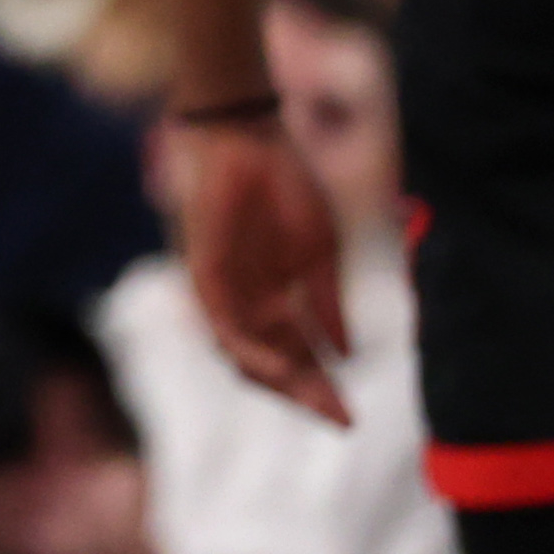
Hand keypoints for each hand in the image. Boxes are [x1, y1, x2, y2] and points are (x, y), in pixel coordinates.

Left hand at [173, 113, 353, 424]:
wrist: (248, 133)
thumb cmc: (286, 181)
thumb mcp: (320, 250)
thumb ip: (328, 302)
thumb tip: (348, 355)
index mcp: (277, 297)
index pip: (298, 357)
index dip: (322, 389)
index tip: (352, 420)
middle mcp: (248, 301)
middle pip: (272, 366)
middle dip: (305, 395)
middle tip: (339, 420)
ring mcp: (224, 289)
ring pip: (242, 354)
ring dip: (278, 381)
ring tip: (315, 401)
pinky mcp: (201, 272)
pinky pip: (218, 324)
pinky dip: (246, 350)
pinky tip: (277, 368)